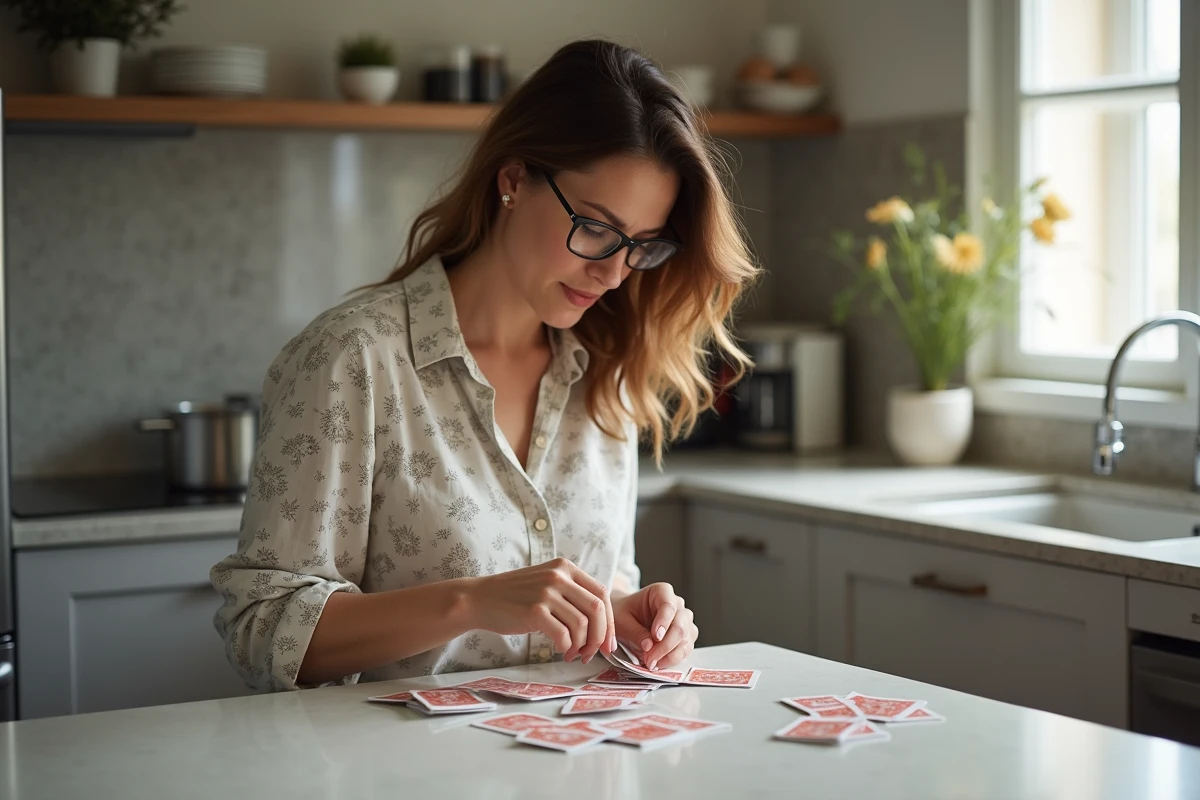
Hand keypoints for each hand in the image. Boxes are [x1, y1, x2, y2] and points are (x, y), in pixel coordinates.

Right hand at [465, 557, 615, 663]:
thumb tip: (602, 625)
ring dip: (582, 646)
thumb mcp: (547, 583)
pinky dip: (566, 647)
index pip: (602, 593)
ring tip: (571, 654)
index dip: (610, 621)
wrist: (479, 599)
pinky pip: (563, 635)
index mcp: (565, 567)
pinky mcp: (534, 610)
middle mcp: (558, 576)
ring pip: (582, 625)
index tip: (608, 642)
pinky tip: (560, 650)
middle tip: (594, 653)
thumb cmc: (515, 597)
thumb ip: (572, 595)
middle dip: (601, 636)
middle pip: (597, 609)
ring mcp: (546, 592)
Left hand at [612, 583, 697, 670]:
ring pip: (685, 640)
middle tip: (649, 659)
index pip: (668, 606)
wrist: (625, 617)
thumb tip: (649, 647)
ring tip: (651, 663)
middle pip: (680, 626)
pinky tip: (658, 664)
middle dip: (665, 645)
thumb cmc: (623, 613)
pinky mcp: (685, 637)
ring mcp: (684, 621)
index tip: (655, 637)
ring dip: (669, 655)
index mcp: (662, 592)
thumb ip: (635, 632)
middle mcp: (677, 605)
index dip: (664, 622)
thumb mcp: (622, 620)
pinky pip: (685, 650)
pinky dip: (672, 659)